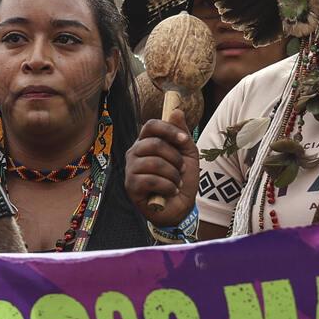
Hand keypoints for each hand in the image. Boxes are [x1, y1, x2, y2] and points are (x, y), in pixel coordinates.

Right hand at [125, 107, 199, 225]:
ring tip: (176, 182)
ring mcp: (130, 169)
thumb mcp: (188, 155)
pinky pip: (151, 180)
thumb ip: (182, 134)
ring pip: (154, 163)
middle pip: (153, 143)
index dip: (168, 130)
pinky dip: (168, 186)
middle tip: (181, 169)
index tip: (184, 140)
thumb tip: (176, 111)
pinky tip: (170, 191)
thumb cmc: (181, 180)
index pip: (151, 125)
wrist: (181, 208)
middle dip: (174, 157)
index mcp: (146, 142)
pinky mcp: (131, 186)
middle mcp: (135, 153)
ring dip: (173, 175)